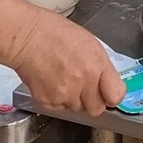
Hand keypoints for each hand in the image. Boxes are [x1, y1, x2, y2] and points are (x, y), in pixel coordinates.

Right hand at [7, 13, 124, 115]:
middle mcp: (83, 82)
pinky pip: (59, 108)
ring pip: (76, 108)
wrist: (27, 37)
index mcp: (97, 65)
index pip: (115, 96)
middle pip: (97, 108)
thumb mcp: (89, 43)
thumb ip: (100, 66)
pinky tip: (52, 82)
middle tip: (84, 87)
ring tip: (63, 79)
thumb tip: (107, 82)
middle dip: (92, 100)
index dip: (111, 95)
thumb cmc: (55, 33)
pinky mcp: (48, 101)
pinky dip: (57, 99)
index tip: (108, 92)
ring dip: (73, 99)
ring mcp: (65, 94)